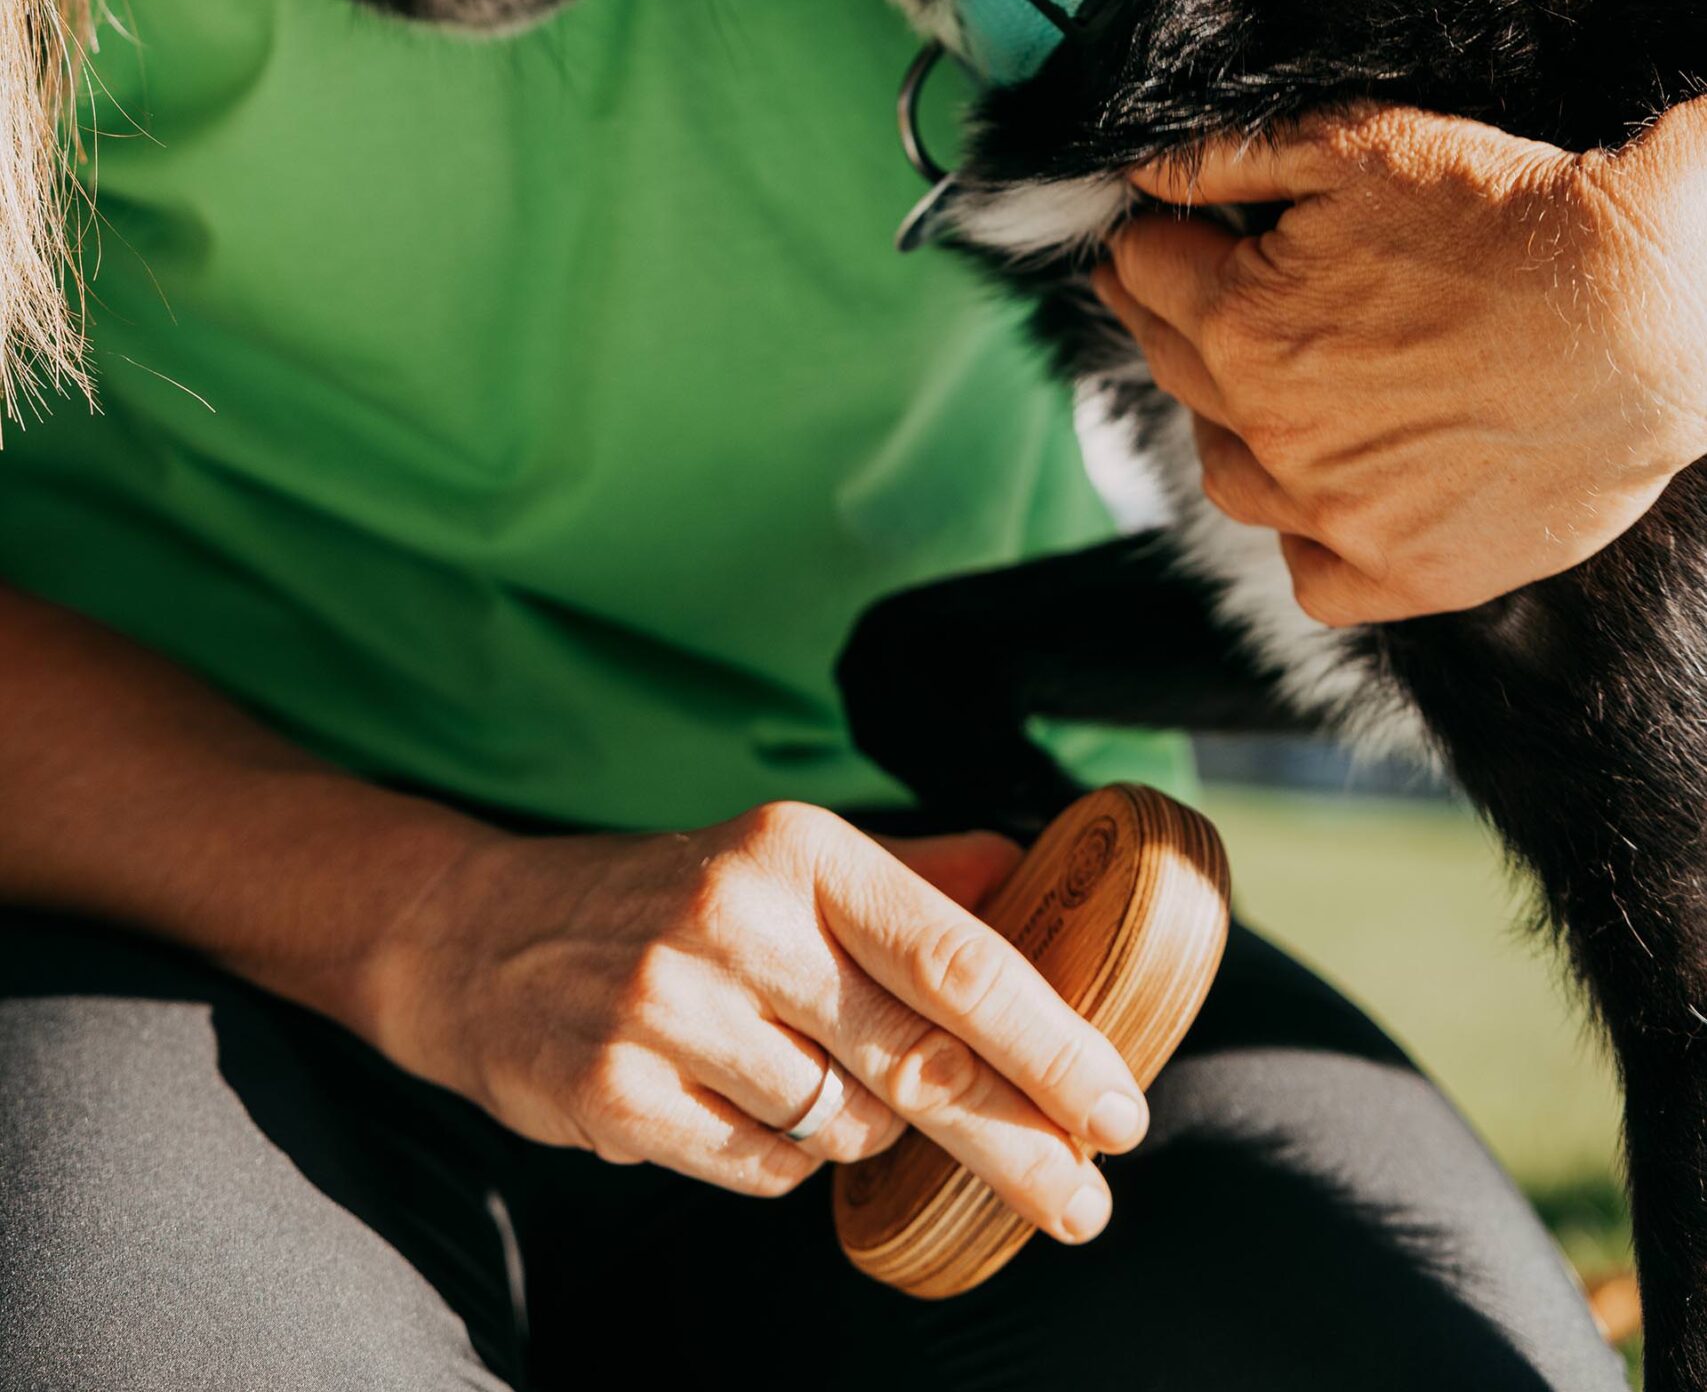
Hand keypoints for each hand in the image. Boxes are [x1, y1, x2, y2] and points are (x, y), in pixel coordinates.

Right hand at [365, 800, 1146, 1238]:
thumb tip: (1039, 871)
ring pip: (841, 1124)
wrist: (486, 933)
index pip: (955, 958)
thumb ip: (918, 875)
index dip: (1050, 1042)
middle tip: (1085, 1200)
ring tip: (822, 1087)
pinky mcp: (616, 1088)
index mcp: (799, 850)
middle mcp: (736, 915)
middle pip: (919, 1061)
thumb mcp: (787, 859)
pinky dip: (780, 1157)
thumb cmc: (672, 897)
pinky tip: (746, 1108)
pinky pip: (761, 1169)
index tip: (1118, 1106)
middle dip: (1018, 1141)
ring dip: (863, 1130)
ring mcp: (670, 1006)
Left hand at [1093, 99, 1706, 623]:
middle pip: (1173, 368)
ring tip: (1251, 385)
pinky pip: (1314, 579)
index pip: (1143, 274)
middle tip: (1188, 289)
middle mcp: (1274, 432)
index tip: (1159, 230)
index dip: (1148, 238)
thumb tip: (1138, 168)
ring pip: (1229, 478)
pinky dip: (1304, 538)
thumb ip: (1225, 159)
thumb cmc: (1511, 218)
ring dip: (1224, 422)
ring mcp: (1340, 514)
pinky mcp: (1412, 571)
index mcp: (1243, 327)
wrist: (1652, 310)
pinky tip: (1319, 496)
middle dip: (1170, 315)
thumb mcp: (1355, 146)